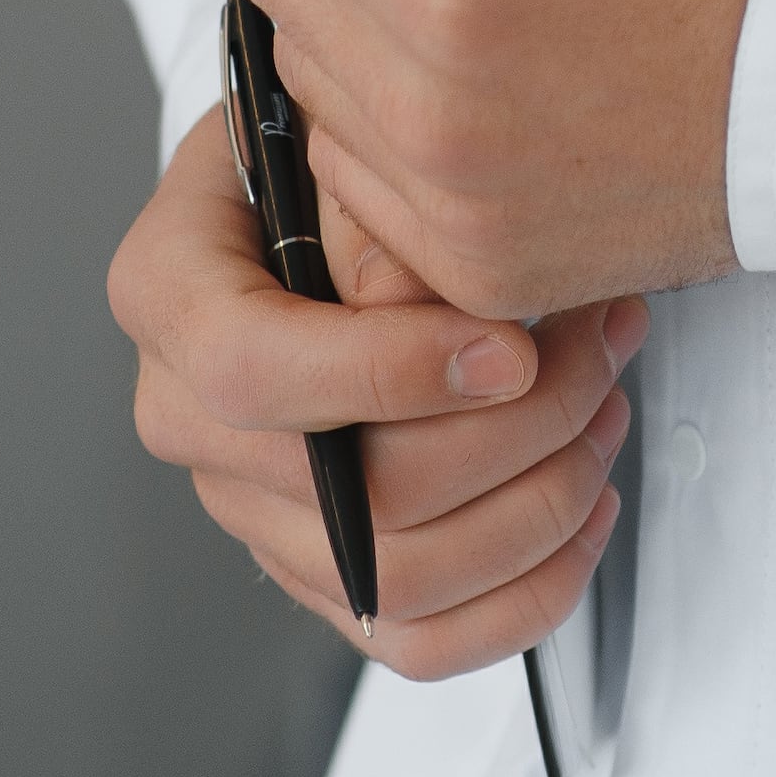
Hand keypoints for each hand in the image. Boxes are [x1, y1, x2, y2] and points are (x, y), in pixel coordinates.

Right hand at [107, 103, 640, 678]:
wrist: (316, 191)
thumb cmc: (328, 153)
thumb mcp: (341, 134)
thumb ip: (374, 220)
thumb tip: (425, 317)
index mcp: (168, 295)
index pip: (252, 371)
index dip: (391, 373)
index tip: (512, 347)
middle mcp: (188, 419)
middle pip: (354, 496)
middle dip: (518, 429)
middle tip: (605, 341)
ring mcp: (250, 509)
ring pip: (401, 580)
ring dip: (541, 505)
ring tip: (607, 404)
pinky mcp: (319, 569)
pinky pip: (421, 642)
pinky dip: (526, 596)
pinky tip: (587, 509)